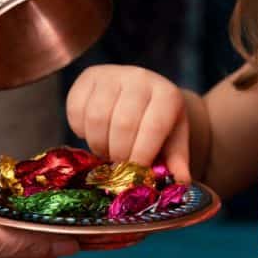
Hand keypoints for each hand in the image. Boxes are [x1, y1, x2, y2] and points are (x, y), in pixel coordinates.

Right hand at [66, 65, 192, 180]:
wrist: (143, 94)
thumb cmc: (158, 123)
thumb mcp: (173, 141)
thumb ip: (176, 162)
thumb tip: (181, 183)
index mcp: (166, 94)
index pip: (153, 127)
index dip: (141, 155)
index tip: (135, 173)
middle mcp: (140, 78)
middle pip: (122, 124)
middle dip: (118, 153)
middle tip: (119, 165)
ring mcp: (112, 74)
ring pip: (96, 118)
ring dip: (98, 144)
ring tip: (107, 150)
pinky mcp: (87, 76)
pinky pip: (76, 109)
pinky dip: (81, 130)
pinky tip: (93, 133)